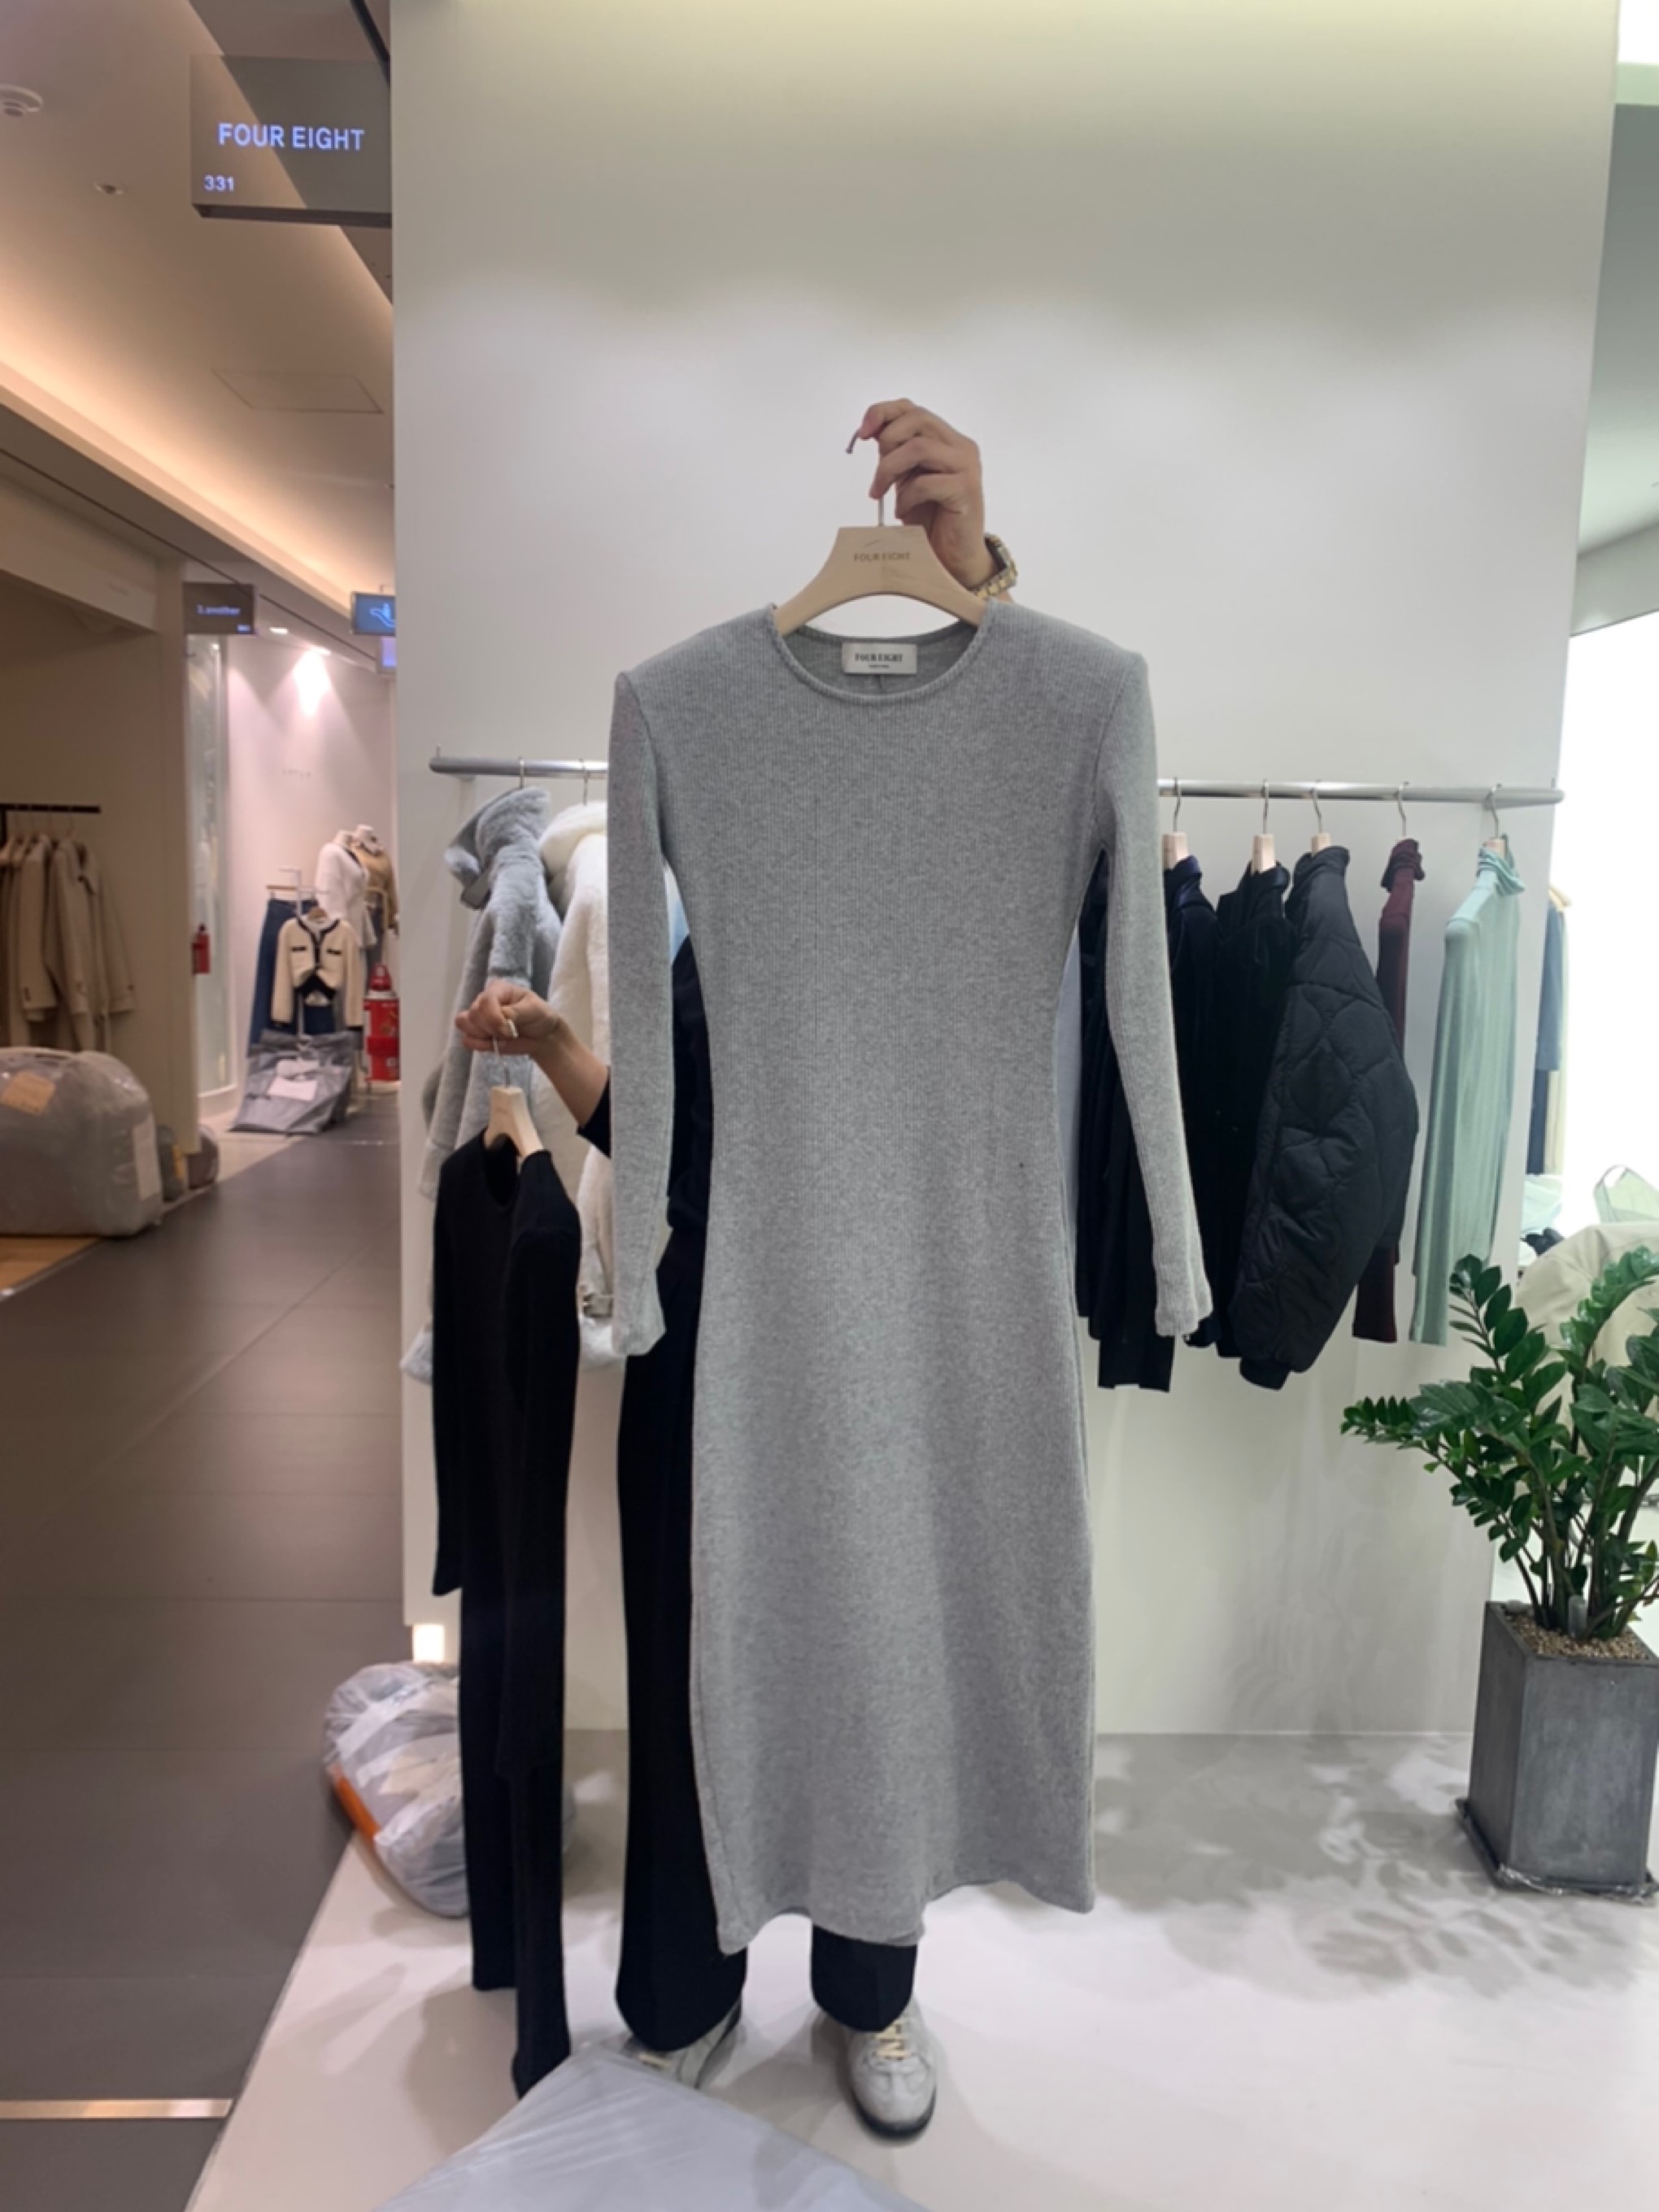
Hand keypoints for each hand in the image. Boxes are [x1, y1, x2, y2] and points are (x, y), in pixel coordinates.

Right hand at [454, 980, 568, 1055]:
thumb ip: (517, 1012)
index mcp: (498, 990)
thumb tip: (502, 1015)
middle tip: (509, 1034)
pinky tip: (494, 1044)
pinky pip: (466, 1039)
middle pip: (473, 1014)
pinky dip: (479, 1045)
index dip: (494, 1018)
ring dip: (481, 1035)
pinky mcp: (477, 1034)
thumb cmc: (539, 1016)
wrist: (542, 1036)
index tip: (509, 1030)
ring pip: (464, 1024)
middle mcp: (484, 1001)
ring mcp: (479, 1017)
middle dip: (491, 1029)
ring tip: (500, 1038)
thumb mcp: (535, 1010)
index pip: (485, 1001)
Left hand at [851, 399, 996, 589]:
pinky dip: (906, 497)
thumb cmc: (930, 520)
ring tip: (881, 493)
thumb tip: (872, 431)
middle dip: (887, 442)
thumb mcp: (906, 480)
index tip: (862, 433)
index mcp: (946, 440)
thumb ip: (896, 454)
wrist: (953, 558)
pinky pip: (926, 482)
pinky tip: (902, 512)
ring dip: (890, 470)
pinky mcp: (966, 490)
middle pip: (917, 419)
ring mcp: (966, 467)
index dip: (883, 413)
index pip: (912, 409)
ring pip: (919, 447)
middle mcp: (960, 447)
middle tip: (877, 474)